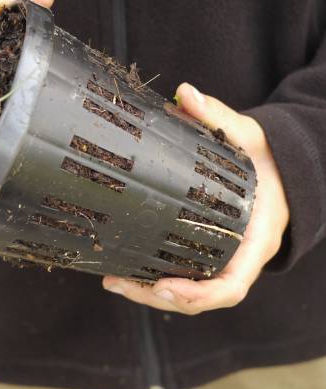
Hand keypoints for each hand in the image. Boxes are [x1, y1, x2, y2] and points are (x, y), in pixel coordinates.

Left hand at [103, 82, 289, 313]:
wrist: (276, 170)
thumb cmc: (266, 158)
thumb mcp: (249, 135)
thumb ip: (219, 116)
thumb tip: (185, 92)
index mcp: (255, 239)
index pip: (232, 285)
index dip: (198, 294)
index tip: (163, 286)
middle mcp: (238, 257)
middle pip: (200, 296)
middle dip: (159, 296)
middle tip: (119, 283)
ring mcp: (222, 257)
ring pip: (188, 291)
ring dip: (149, 292)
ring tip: (113, 281)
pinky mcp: (206, 249)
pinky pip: (183, 273)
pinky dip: (154, 277)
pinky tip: (125, 268)